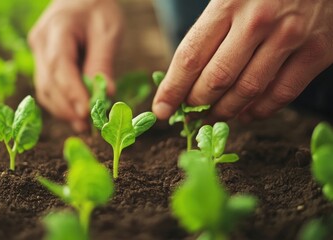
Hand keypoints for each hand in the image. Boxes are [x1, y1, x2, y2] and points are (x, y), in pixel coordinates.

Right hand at [28, 0, 121, 131]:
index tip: (87, 112)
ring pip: (44, 88)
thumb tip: (106, 95)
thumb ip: (103, 61)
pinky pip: (47, 86)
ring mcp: (37, 51)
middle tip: (87, 126)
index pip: (59, 65)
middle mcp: (40, 41)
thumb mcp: (108, 30)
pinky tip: (75, 114)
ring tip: (83, 126)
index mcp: (57, 28)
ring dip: (62, 110)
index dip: (71, 92)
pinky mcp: (41, 61)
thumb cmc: (97, 7)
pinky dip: (60, 103)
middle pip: (48, 81)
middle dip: (67, 107)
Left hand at [153, 0, 332, 122]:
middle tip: (188, 115)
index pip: (190, 57)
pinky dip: (260, 111)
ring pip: (246, 92)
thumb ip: (211, 28)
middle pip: (216, 80)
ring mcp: (290, 37)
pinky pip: (282, 94)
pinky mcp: (318, 51)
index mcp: (229, 3)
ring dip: (225, 112)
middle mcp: (257, 22)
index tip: (161, 109)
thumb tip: (187, 73)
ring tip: (212, 118)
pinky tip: (246, 114)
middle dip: (196, 104)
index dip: (172, 89)